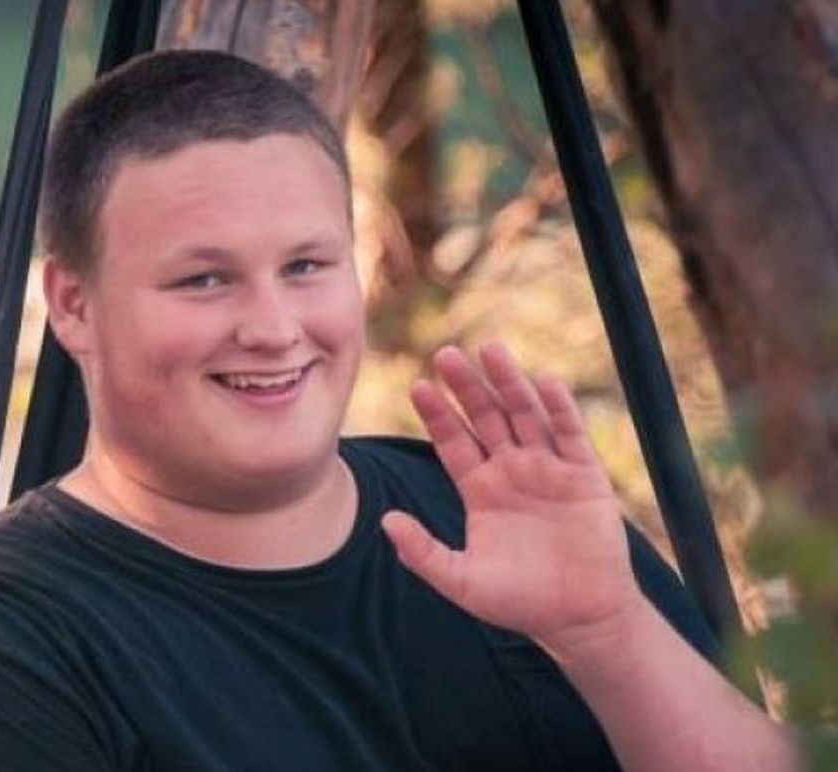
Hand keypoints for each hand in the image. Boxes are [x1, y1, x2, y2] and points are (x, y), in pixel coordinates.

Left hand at [382, 342, 644, 662]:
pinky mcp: (585, 477)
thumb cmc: (519, 602)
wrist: (581, 620)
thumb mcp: (462, 581)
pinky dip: (559, 409)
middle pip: (485, 418)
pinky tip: (545, 382)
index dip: (437, 414)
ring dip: (509, 383)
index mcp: (479, 489)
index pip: (453, 441)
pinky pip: (570, 435)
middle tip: (446, 354)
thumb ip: (423, 553)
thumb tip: (385, 521)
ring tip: (491, 349)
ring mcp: (548, 469)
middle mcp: (511, 471)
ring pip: (525, 416)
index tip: (418, 386)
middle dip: (467, 386)